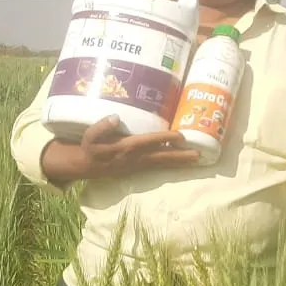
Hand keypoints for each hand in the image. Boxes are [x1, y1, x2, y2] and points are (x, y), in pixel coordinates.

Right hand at [42, 116, 199, 183]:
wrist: (86, 166)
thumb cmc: (90, 146)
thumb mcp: (90, 135)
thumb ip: (102, 126)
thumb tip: (116, 117)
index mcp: (125, 147)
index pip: (149, 142)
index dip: (165, 139)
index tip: (181, 136)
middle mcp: (136, 158)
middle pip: (162, 157)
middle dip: (180, 156)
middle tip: (198, 155)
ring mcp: (139, 165)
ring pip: (162, 163)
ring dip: (180, 162)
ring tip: (197, 159)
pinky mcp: (140, 168)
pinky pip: (159, 166)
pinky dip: (172, 164)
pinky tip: (183, 161)